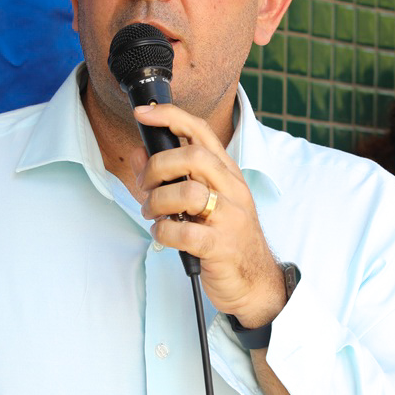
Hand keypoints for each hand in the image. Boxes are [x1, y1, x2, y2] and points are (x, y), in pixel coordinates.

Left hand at [131, 103, 285, 326]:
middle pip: (192, 157)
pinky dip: (164, 233)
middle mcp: (232, 190)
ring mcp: (229, 217)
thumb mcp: (201, 202)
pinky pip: (184, 232)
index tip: (143, 113)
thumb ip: (168, 177)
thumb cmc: (225, 238)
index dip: (170, 116)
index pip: (200, 131)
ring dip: (156, 202)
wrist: (255, 282)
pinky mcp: (220, 246)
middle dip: (157, 167)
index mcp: (227, 174)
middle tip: (146, 186)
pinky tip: (164, 235)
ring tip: (153, 214)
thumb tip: (139, 153)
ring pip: (186, 192)